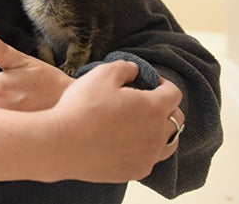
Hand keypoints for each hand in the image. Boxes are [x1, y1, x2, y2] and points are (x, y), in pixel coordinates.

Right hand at [47, 61, 184, 182]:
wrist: (62, 143)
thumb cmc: (81, 107)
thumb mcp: (102, 74)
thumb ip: (125, 67)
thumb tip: (135, 71)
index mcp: (154, 108)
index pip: (174, 93)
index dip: (164, 84)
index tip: (151, 83)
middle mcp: (157, 134)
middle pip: (176, 119)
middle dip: (166, 107)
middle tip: (147, 102)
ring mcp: (148, 156)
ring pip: (169, 143)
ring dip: (161, 131)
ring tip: (143, 125)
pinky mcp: (135, 171)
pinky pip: (150, 160)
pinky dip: (145, 150)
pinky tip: (128, 144)